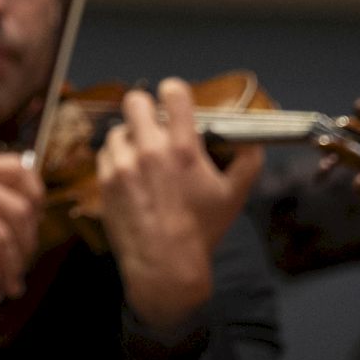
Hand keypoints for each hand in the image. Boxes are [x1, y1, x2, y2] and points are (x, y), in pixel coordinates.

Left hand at [97, 77, 260, 332]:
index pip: (172, 92)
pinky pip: (105, 153)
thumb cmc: (201, 231)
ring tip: (142, 158)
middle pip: (135, 101)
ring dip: (130, 139)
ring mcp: (123, 165)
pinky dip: (116, 159)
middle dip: (145, 110)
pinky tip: (130, 175)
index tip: (176, 104)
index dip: (174, 93)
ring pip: (118, 129)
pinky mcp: (105, 180)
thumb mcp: (233, 197)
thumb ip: (248, 162)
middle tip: (153, 126)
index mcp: (182, 148)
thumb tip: (254, 139)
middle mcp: (149, 150)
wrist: (165, 267)